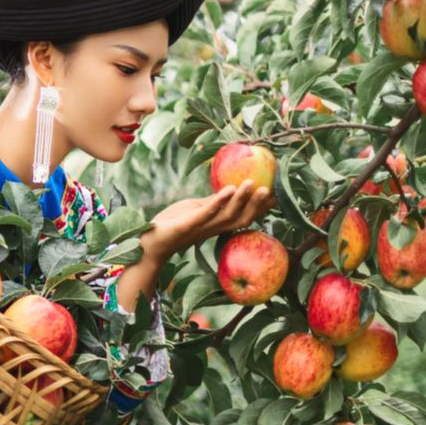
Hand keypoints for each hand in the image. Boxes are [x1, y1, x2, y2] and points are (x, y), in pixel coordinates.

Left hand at [141, 180, 274, 262]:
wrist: (148, 241)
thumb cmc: (171, 224)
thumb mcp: (195, 210)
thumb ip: (212, 203)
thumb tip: (229, 190)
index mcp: (215, 225)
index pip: (243, 217)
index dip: (260, 208)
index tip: (277, 196)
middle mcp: (212, 228)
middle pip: (242, 219)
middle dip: (257, 205)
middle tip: (271, 190)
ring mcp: (201, 228)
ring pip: (227, 216)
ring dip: (241, 200)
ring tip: (252, 183)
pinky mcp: (187, 225)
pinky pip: (205, 214)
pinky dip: (218, 202)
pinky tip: (228, 189)